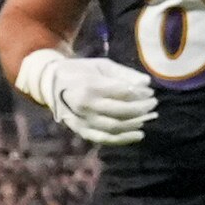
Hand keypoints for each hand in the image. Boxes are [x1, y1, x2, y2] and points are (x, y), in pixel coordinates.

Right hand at [15, 49, 157, 146]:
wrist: (51, 83)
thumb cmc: (81, 71)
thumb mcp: (102, 65)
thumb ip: (124, 74)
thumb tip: (147, 83)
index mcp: (91, 85)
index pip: (123, 93)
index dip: (141, 94)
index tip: (150, 92)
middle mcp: (86, 105)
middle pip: (121, 111)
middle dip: (142, 108)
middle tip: (153, 103)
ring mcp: (82, 120)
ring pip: (115, 127)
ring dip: (135, 123)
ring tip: (148, 117)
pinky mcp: (80, 130)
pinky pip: (104, 139)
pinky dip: (123, 139)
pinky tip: (138, 134)